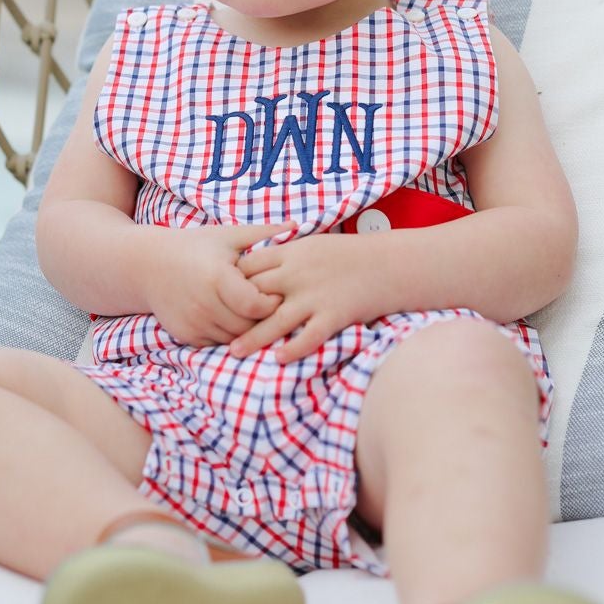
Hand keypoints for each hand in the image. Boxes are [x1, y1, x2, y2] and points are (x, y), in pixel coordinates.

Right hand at [145, 221, 284, 347]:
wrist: (146, 265)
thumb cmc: (194, 245)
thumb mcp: (227, 236)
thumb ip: (263, 233)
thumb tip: (296, 225)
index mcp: (217, 277)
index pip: (257, 305)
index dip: (272, 302)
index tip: (277, 292)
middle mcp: (203, 303)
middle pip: (248, 326)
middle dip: (264, 319)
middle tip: (273, 308)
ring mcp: (193, 322)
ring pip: (235, 339)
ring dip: (247, 330)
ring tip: (255, 315)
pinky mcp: (185, 335)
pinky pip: (217, 343)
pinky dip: (229, 336)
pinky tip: (233, 320)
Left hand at [231, 232, 380, 361]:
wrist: (389, 264)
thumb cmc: (350, 254)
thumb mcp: (313, 245)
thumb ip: (286, 254)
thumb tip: (259, 263)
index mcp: (291, 253)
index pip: (248, 266)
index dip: (231, 282)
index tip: (219, 296)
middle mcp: (298, 274)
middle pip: (255, 293)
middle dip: (234, 311)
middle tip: (214, 328)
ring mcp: (315, 296)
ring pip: (275, 320)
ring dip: (253, 338)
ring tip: (234, 352)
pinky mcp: (334, 314)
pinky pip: (309, 335)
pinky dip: (294, 348)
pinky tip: (279, 359)